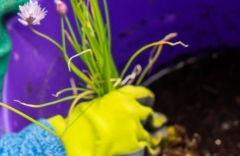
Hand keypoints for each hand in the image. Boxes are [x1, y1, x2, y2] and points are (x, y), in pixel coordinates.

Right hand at [47, 86, 166, 155]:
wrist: (83, 145)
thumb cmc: (80, 125)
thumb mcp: (89, 107)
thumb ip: (103, 104)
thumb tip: (105, 106)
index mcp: (119, 97)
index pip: (139, 92)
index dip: (146, 96)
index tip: (149, 98)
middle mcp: (132, 109)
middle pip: (147, 111)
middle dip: (150, 115)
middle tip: (154, 118)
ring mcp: (137, 127)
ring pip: (152, 128)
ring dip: (155, 131)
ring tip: (159, 133)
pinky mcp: (138, 144)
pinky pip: (150, 144)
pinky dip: (152, 144)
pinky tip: (154, 146)